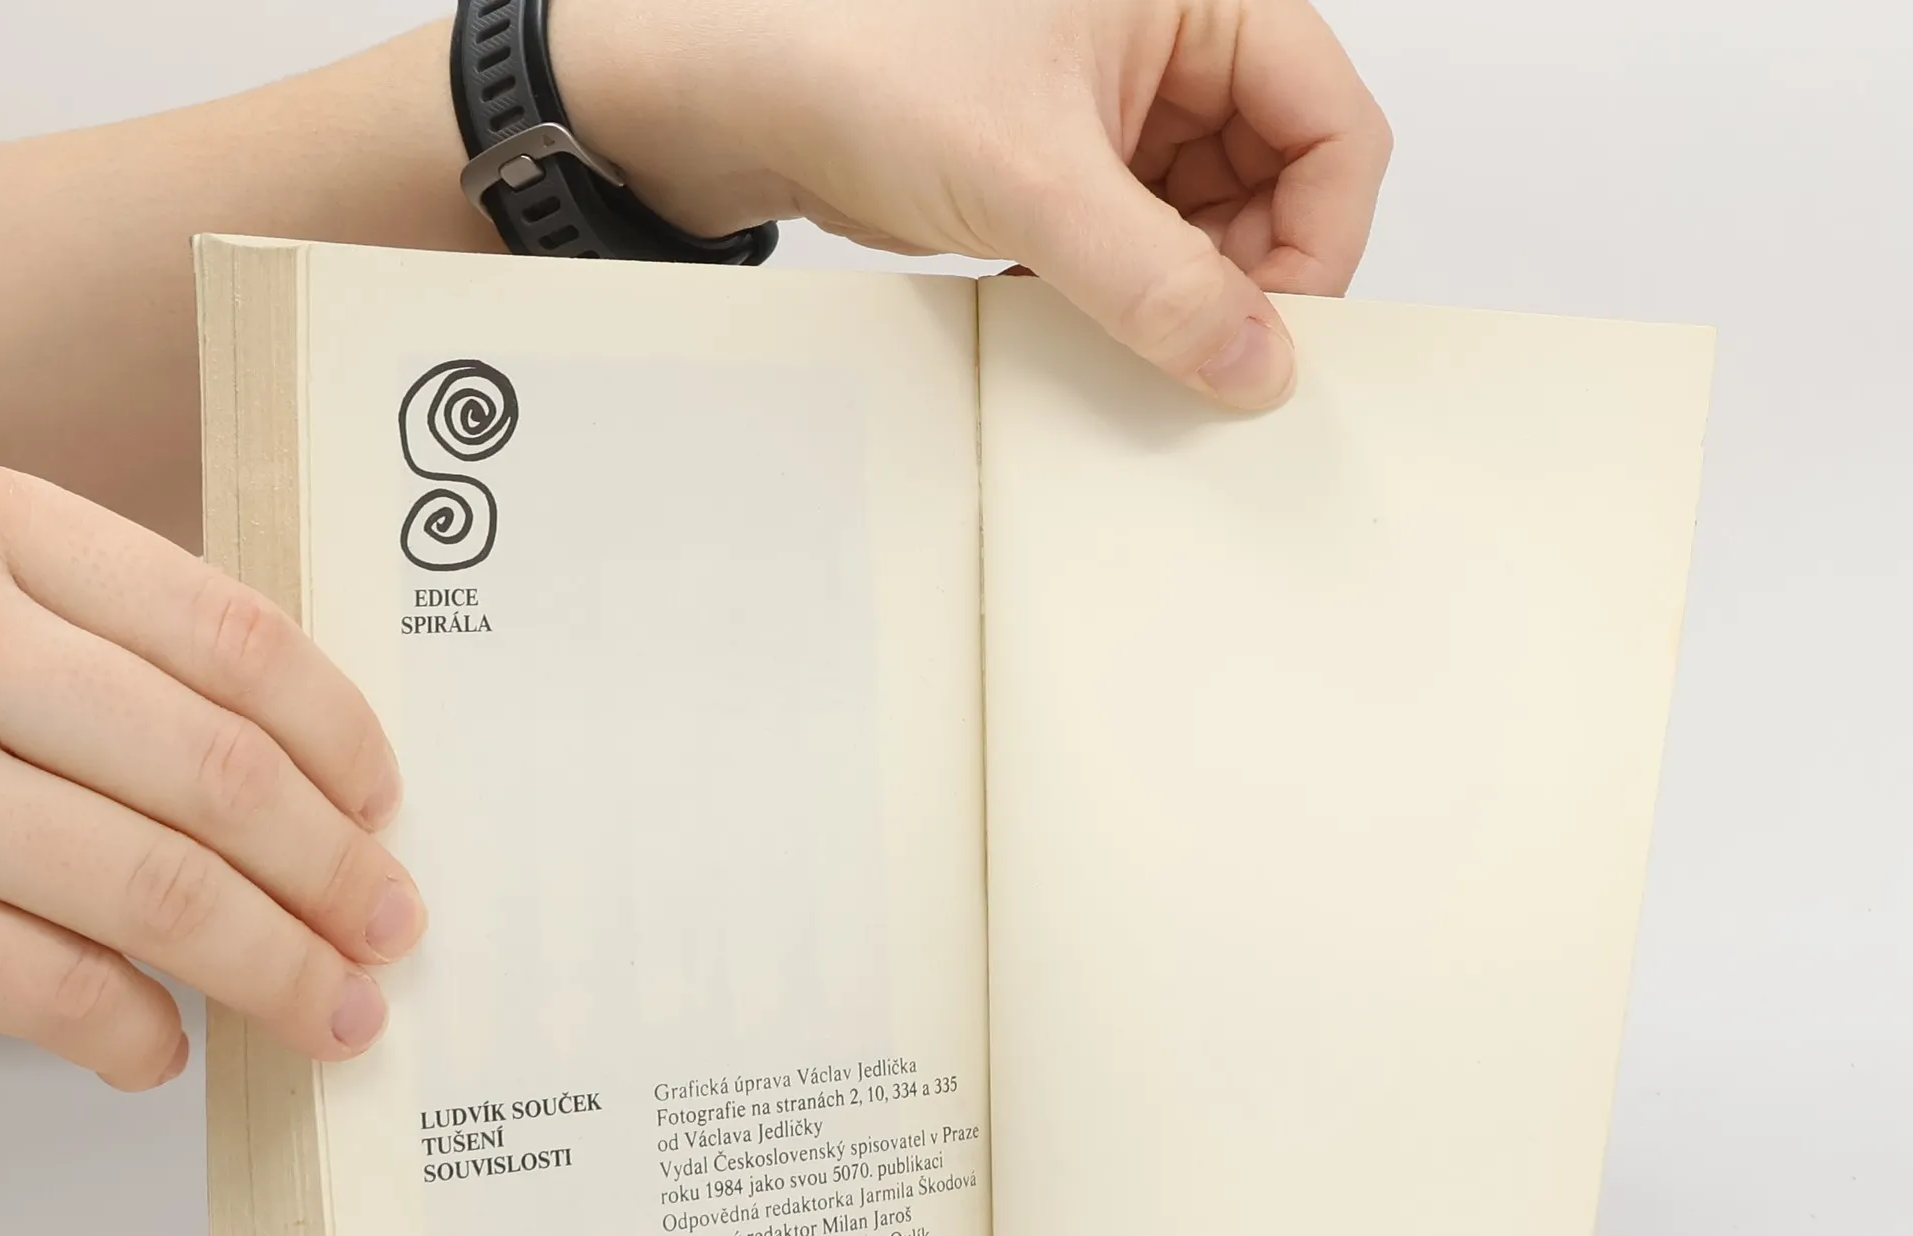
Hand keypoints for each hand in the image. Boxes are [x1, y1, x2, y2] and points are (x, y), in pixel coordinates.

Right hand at [0, 467, 424, 1089]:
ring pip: (150, 885)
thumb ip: (109, 652)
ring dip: (269, 969)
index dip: (336, 738)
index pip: (229, 640)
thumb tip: (305, 791)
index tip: (383, 808)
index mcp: (0, 533)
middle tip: (388, 932)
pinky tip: (164, 1049)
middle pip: (214, 776)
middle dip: (329, 876)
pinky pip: (33, 975)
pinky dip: (123, 1026)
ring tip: (328, 1013)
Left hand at [556, 0, 1389, 408]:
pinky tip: (1080, 326)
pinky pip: (1137, 251)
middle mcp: (1167, 45)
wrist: (732, 93)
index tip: (1277, 335)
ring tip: (1124, 339)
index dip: (1321, 238)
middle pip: (1280, 184)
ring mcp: (1116, 112)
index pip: (1331, 122)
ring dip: (1179, 300)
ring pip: (1208, 230)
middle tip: (1204, 359)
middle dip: (1247, 280)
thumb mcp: (1034, 178)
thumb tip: (1255, 361)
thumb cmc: (859, 56)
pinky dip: (1124, 301)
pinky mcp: (1063, 170)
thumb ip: (1157, 280)